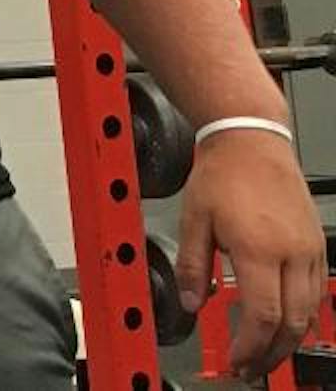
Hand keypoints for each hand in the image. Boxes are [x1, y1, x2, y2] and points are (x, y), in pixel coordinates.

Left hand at [175, 126, 325, 378]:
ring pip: (309, 311)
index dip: (250, 346)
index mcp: (258, 249)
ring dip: (289, 340)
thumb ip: (193, 265)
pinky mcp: (317, 245)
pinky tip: (288, 324)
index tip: (236, 361)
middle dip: (272, 353)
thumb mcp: (193, 218)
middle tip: (251, 368)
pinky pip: (317, 291)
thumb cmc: (223, 173)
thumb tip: (192, 302)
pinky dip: (304, 315)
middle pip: (291, 322)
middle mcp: (291, 253)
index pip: (262, 316)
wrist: (252, 140)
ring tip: (266, 354)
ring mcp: (309, 250)